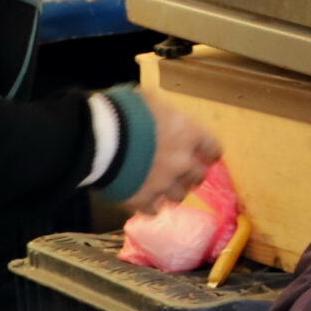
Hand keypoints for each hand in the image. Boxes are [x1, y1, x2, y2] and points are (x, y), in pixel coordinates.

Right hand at [120, 93, 221, 214]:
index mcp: (188, 135)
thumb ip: (160, 111)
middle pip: (198, 177)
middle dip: (190, 175)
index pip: (213, 149)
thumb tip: (158, 113)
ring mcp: (163, 185)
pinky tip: (143, 201)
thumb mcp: (147, 100)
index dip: (209, 153)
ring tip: (161, 188)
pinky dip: (150, 206)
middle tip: (181, 173)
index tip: (206, 156)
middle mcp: (182, 163)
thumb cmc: (123, 112)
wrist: (98, 140)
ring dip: (172, 191)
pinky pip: (153, 210)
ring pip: (178, 196)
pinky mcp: (142, 202)